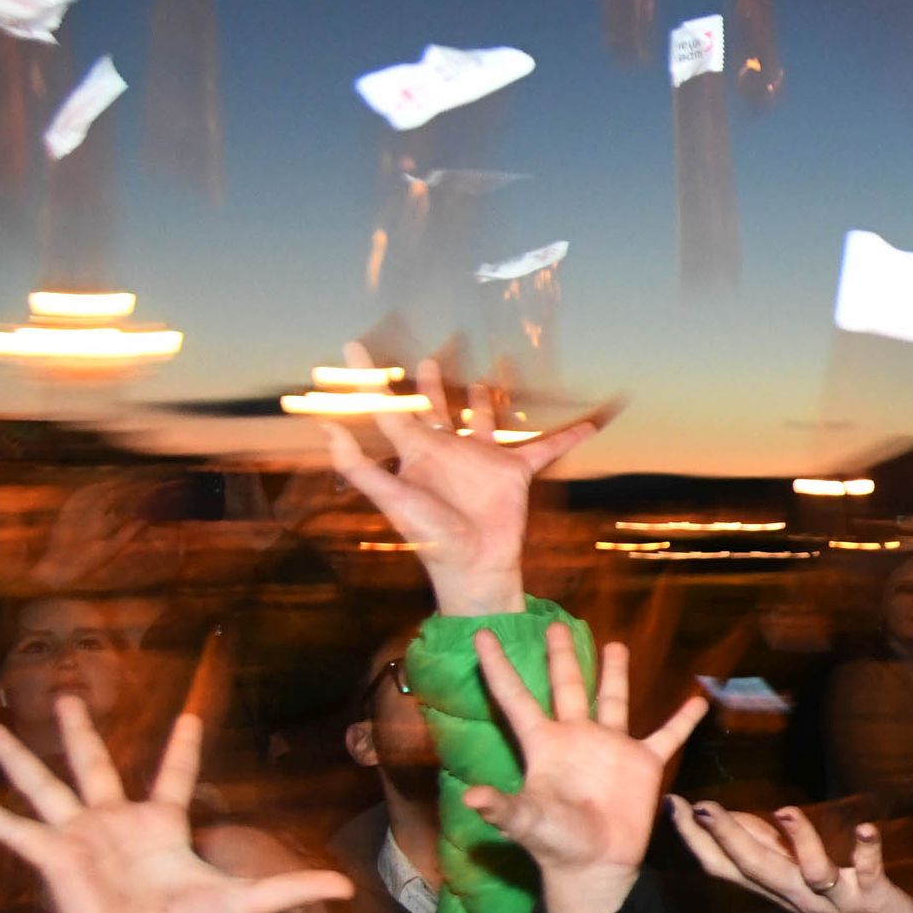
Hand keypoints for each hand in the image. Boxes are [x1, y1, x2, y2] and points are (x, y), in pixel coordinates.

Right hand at [0, 703, 348, 912]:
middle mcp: (115, 823)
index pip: (174, 775)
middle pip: (93, 764)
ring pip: (42, 784)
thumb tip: (349, 889)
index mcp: (161, 825)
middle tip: (61, 695)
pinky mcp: (49, 855)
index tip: (189, 715)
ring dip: (15, 756)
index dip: (182, 746)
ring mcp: (78, 836)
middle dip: (79, 731)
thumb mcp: (244, 901)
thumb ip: (292, 888)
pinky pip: (9, 827)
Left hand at [319, 349, 597, 618]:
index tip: (352, 348)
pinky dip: (567, 437)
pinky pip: (543, 448)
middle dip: (428, 387)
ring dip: (482, 401)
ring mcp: (481, 459)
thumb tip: (326, 426)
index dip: (368, 380)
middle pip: (435, 411)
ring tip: (482, 380)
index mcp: (415, 452)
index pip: (387, 408)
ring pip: (482, 421)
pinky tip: (586, 426)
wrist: (474, 564)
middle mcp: (447, 451)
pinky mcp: (513, 471)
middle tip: (425, 360)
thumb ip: (360, 464)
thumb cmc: (429, 535)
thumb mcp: (391, 498)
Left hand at [459, 621, 706, 912]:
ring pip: (612, 700)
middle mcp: (576, 738)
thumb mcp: (527, 823)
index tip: (481, 635)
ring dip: (613, 673)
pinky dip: (683, 719)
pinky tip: (697, 699)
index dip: (498, 666)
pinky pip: (667, 735)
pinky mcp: (643, 764)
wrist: (596, 867)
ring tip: (614, 643)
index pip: (515, 698)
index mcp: (544, 744)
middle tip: (555, 625)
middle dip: (561, 656)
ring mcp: (611, 748)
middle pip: (566, 687)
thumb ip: (503, 807)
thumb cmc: (556, 844)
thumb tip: (470, 798)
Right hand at [669, 798, 912, 912]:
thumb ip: (765, 849)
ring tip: (784, 811)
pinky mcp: (872, 897)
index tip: (672, 803)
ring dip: (799, 841)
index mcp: (777, 887)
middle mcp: (799, 893)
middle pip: (756, 867)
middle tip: (702, 806)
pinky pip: (869, 873)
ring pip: (810, 871)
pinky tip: (866, 829)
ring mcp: (837, 896)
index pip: (726, 864)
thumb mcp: (793, 879)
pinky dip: (868, 852)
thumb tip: (728, 818)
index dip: (697, 838)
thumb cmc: (840, 908)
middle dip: (728, 836)